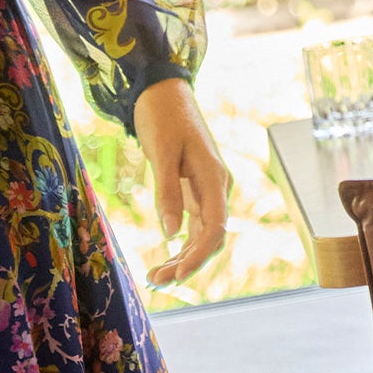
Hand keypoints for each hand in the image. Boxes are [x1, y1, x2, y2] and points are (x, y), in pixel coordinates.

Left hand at [133, 78, 230, 287]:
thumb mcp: (161, 153)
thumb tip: (171, 234)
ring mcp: (208, 191)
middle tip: (156, 282)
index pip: (215, 229)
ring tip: (154, 278)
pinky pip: (194, 226)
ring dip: (182, 259)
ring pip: (202, 236)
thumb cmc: (163, 117)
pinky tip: (163, 260)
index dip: (199, 257)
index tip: (177, 276)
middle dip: (186, 264)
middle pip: (210, 239)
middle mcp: (218, 188)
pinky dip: (180, 245)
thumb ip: (168, 192)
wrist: (163, 91)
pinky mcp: (196, 191)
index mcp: (215, 179)